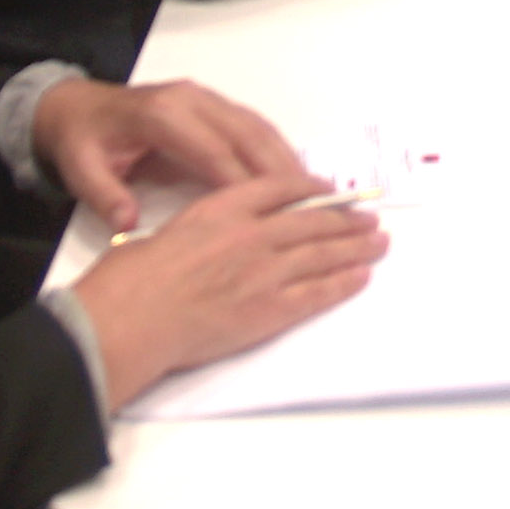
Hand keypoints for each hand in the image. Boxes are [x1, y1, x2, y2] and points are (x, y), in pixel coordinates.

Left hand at [32, 75, 302, 235]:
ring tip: (314, 196)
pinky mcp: (214, 107)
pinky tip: (295, 179)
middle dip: (280, 171)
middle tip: (311, 205)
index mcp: (162, 114)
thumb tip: (127, 223)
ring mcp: (206, 100)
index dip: (242, 181)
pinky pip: (254, 128)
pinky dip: (278, 152)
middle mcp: (191, 100)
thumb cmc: (84, 141)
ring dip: (287, 161)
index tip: (269, 214)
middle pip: (246, 134)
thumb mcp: (81, 169)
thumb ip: (104, 196)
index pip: (212, 149)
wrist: (78, 108)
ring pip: (258, 129)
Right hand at [66, 169, 389, 406]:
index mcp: (221, 208)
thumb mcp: (166, 233)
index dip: (310, 188)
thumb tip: (212, 241)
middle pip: (312, 220)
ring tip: (379, 243)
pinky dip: (343, 283)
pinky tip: (360, 276)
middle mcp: (251, 234)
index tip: (328, 190)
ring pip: (323, 253)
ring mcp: (264, 272)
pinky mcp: (270, 310)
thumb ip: (201, 230)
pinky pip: (317, 293)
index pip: (279, 188)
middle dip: (345, 219)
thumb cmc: (130, 279)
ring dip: (356, 247)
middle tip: (369, 219)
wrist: (130, 320)